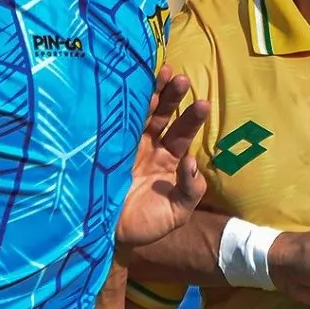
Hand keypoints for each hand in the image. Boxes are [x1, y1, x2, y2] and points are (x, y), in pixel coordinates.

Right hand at [116, 66, 209, 251]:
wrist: (108, 236)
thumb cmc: (147, 224)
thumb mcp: (177, 212)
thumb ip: (191, 189)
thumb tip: (191, 162)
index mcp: (169, 159)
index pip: (183, 133)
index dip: (192, 118)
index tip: (202, 103)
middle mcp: (150, 147)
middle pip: (164, 116)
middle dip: (173, 97)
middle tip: (183, 79)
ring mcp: (127, 145)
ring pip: (142, 114)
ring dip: (152, 93)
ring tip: (164, 72)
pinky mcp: (107, 148)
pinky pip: (117, 125)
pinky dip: (125, 108)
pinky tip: (131, 89)